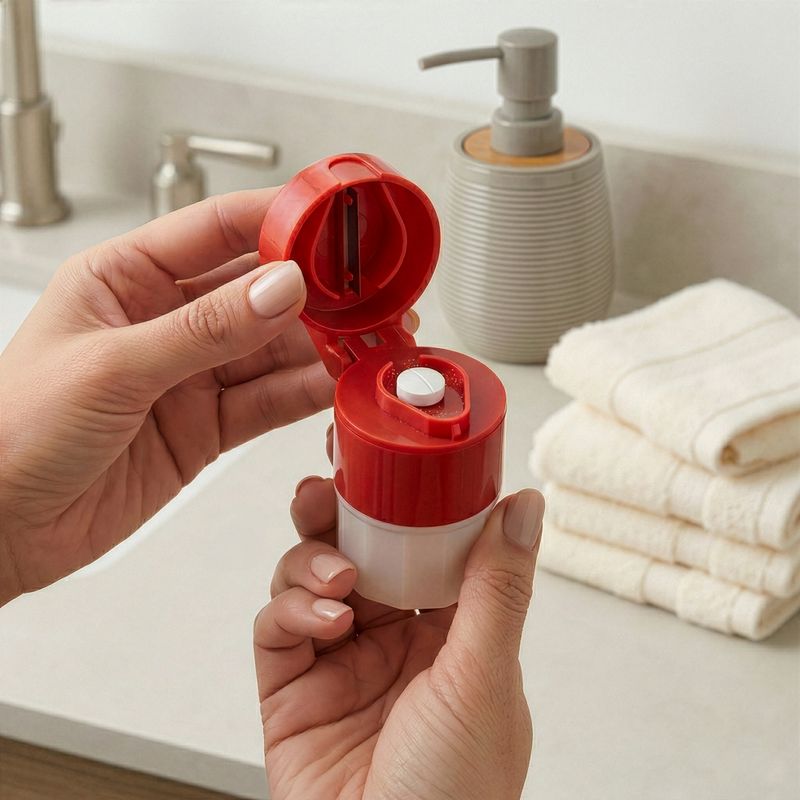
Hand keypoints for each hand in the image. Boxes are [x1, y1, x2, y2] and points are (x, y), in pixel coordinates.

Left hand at [0, 189, 334, 604]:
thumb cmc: (10, 431)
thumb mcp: (111, 367)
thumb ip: (203, 331)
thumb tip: (280, 289)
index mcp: (126, 278)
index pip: (218, 229)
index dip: (280, 220)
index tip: (333, 222)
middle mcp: (164, 321)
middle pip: (259, 292)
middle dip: (319, 292)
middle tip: (372, 293)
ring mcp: (189, 376)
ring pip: (274, 350)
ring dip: (324, 346)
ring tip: (372, 340)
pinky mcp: (205, 426)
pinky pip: (268, 402)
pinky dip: (308, 394)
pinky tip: (341, 384)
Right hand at [255, 474, 544, 799]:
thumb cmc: (456, 797)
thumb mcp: (484, 678)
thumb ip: (497, 588)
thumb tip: (524, 506)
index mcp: (447, 631)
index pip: (424, 544)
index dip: (408, 499)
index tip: (396, 458)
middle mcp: (392, 639)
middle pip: (360, 549)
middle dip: (343, 512)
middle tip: (333, 481)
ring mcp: (338, 661)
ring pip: (312, 575)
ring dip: (315, 558)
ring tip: (338, 574)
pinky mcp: (290, 687)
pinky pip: (278, 625)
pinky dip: (291, 608)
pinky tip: (323, 618)